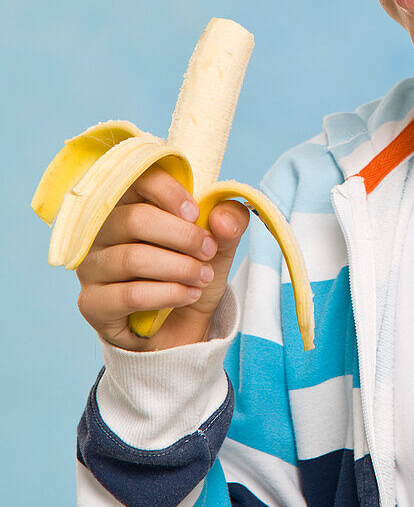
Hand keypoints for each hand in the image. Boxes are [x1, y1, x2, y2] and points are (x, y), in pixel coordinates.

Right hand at [75, 164, 249, 349]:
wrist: (181, 326)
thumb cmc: (190, 272)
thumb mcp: (219, 245)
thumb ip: (228, 223)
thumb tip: (221, 216)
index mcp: (127, 204)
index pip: (133, 180)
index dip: (167, 191)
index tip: (196, 213)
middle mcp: (100, 232)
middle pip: (134, 220)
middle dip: (183, 236)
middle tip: (208, 250)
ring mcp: (91, 268)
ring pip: (133, 258)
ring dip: (179, 268)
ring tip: (204, 276)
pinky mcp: (92, 303)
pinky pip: (130, 295)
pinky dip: (168, 294)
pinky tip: (189, 294)